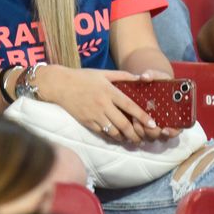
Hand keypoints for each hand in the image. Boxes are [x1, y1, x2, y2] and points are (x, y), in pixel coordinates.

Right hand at [35, 65, 168, 143]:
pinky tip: (117, 138)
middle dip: (135, 134)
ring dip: (124, 138)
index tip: (152, 124)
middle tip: (143, 139)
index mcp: (109, 91)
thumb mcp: (104, 73)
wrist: (60, 84)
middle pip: (123, 123)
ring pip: (113, 131)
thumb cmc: (83, 77)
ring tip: (132, 140)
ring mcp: (94, 115)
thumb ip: (123, 76)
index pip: (130, 106)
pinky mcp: (86, 122)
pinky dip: (111, 137)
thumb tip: (141, 78)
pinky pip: (102, 133)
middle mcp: (103, 104)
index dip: (142, 116)